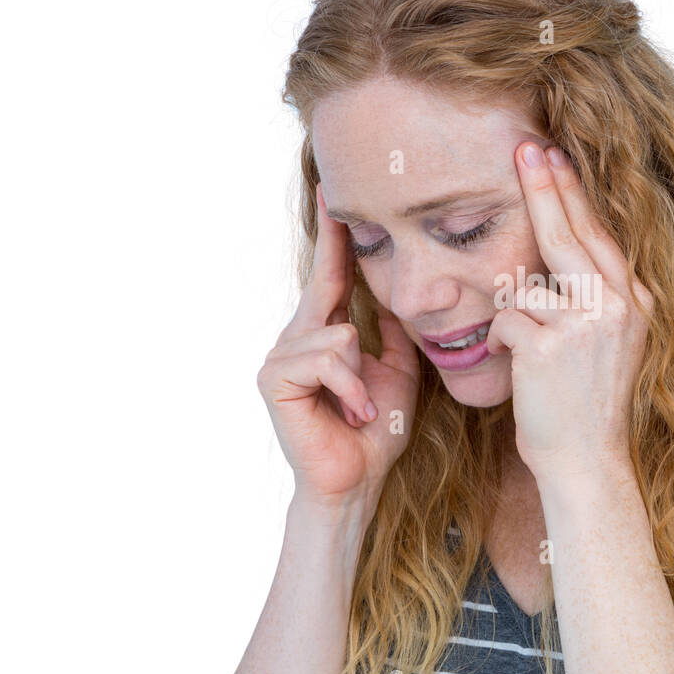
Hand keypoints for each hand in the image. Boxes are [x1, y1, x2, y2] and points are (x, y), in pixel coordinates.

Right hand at [256, 182, 419, 509]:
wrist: (356, 480)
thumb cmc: (374, 430)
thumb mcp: (398, 371)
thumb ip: (393, 332)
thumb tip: (399, 293)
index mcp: (323, 333)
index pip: (330, 275)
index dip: (334, 236)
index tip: (333, 193)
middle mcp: (296, 337)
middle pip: (326, 287)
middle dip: (338, 258)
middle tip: (336, 219)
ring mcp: (280, 357)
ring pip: (338, 334)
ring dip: (362, 378)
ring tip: (361, 408)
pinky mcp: (274, 379)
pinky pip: (327, 358)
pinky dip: (350, 388)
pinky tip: (351, 412)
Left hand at [484, 143, 653, 483]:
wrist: (587, 462)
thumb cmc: (584, 405)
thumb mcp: (606, 343)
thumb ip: (593, 298)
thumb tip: (559, 253)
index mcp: (634, 300)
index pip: (598, 234)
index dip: (572, 193)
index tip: (553, 156)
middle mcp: (618, 304)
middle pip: (569, 232)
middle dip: (544, 186)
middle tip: (524, 147)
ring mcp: (587, 323)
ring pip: (528, 281)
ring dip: (512, 310)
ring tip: (524, 347)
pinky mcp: (551, 345)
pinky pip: (506, 317)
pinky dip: (498, 340)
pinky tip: (510, 363)